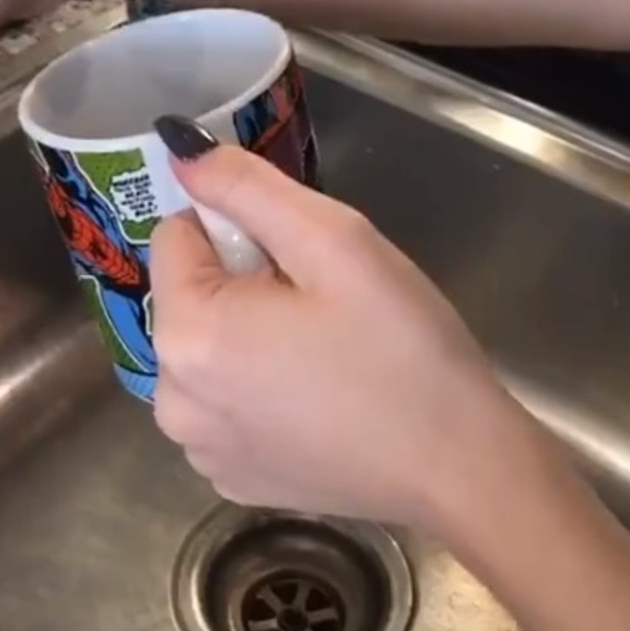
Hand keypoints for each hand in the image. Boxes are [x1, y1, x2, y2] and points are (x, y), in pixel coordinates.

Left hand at [151, 145, 526, 535]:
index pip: (177, 235)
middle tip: (323, 311)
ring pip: (205, 352)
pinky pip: (224, 406)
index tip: (302, 263)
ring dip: (249, 339)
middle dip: (244, 287)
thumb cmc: (401, 346)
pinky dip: (257, 393)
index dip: (241, 232)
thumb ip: (248, 188)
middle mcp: (171, 400)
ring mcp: (198, 450)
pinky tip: (318, 403)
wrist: (457, 466)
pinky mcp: (230, 480)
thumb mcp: (334, 242)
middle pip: (189, 297)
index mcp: (185, 335)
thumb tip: (181, 150)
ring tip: (324, 357)